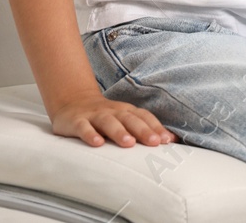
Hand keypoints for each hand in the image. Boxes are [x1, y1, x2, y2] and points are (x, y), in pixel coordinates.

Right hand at [52, 93, 177, 147]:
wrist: (73, 102)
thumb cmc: (105, 116)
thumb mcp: (124, 119)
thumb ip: (145, 128)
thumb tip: (172, 140)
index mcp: (126, 111)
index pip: (144, 117)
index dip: (156, 127)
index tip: (167, 141)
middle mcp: (113, 111)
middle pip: (130, 119)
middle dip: (143, 130)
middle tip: (155, 143)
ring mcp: (94, 116)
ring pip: (109, 122)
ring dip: (120, 132)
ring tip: (129, 143)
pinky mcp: (77, 121)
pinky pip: (84, 127)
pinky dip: (90, 134)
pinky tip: (97, 143)